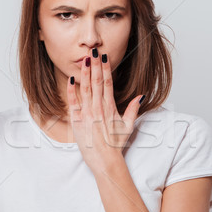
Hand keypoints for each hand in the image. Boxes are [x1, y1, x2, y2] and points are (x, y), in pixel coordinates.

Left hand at [66, 52, 144, 173]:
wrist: (105, 160)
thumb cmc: (115, 145)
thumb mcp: (128, 126)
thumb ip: (133, 110)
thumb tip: (140, 96)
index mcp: (110, 108)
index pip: (108, 83)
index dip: (106, 68)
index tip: (104, 57)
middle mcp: (99, 108)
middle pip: (97, 82)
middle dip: (95, 65)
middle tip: (93, 51)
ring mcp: (88, 114)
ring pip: (86, 89)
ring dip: (86, 73)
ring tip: (85, 60)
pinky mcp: (78, 121)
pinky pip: (73, 102)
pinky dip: (72, 90)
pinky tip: (72, 79)